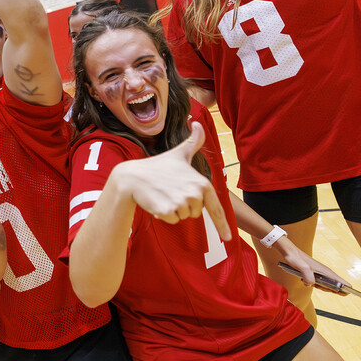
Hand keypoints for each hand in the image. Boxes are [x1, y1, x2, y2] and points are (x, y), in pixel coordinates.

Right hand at [118, 122, 230, 238]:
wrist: (132, 177)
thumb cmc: (157, 166)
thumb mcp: (178, 153)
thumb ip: (193, 141)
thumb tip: (198, 123)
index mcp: (201, 182)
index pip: (215, 207)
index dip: (222, 225)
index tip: (228, 237)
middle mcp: (194, 194)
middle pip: (196, 212)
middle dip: (185, 206)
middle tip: (171, 191)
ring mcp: (181, 203)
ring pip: (184, 217)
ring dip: (174, 210)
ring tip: (163, 194)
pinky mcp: (168, 211)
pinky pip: (172, 221)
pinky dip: (165, 215)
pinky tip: (157, 201)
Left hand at [273, 239, 352, 291]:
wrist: (289, 252)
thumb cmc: (296, 258)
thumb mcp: (302, 268)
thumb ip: (308, 277)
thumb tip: (311, 284)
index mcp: (326, 271)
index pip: (341, 281)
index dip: (346, 289)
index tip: (348, 293)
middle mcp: (325, 272)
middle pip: (334, 286)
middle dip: (329, 290)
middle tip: (318, 286)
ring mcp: (319, 273)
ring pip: (325, 285)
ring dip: (319, 287)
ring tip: (310, 282)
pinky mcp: (313, 274)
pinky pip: (317, 283)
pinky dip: (312, 284)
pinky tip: (305, 281)